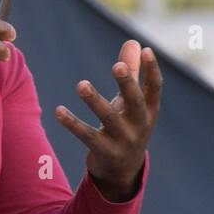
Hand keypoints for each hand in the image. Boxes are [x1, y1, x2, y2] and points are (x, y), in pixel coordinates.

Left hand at [54, 40, 161, 201]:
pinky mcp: (104, 151)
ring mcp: (123, 140)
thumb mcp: (132, 102)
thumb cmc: (128, 125)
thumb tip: (134, 42)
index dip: (152, 70)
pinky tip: (58, 111)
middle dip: (127, 84)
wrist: (123, 171)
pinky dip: (72, 124)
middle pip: (134, 102)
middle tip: (118, 66)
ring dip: (95, 101)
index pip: (154, 88)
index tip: (147, 50)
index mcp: (149, 110)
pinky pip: (86, 136)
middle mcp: (139, 125)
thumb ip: (132, 72)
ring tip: (81, 84)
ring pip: (108, 118)